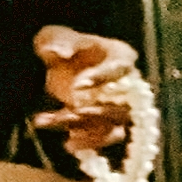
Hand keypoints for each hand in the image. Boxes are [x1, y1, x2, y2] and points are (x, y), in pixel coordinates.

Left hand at [36, 26, 143, 152]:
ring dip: (87, 130)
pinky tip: (68, 144)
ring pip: (112, 126)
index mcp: (120, 56)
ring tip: (54, 124)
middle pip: (122, 103)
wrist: (56, 64)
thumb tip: (58, 52)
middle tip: (73, 110)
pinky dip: (86, 143)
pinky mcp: (103, 124)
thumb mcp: (55, 37)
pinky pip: (102, 138)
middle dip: (98, 110)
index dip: (102, 77)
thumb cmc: (62, 45)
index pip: (119, 67)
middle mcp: (126, 84)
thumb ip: (58, 42)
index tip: (78, 84)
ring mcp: (116, 106)